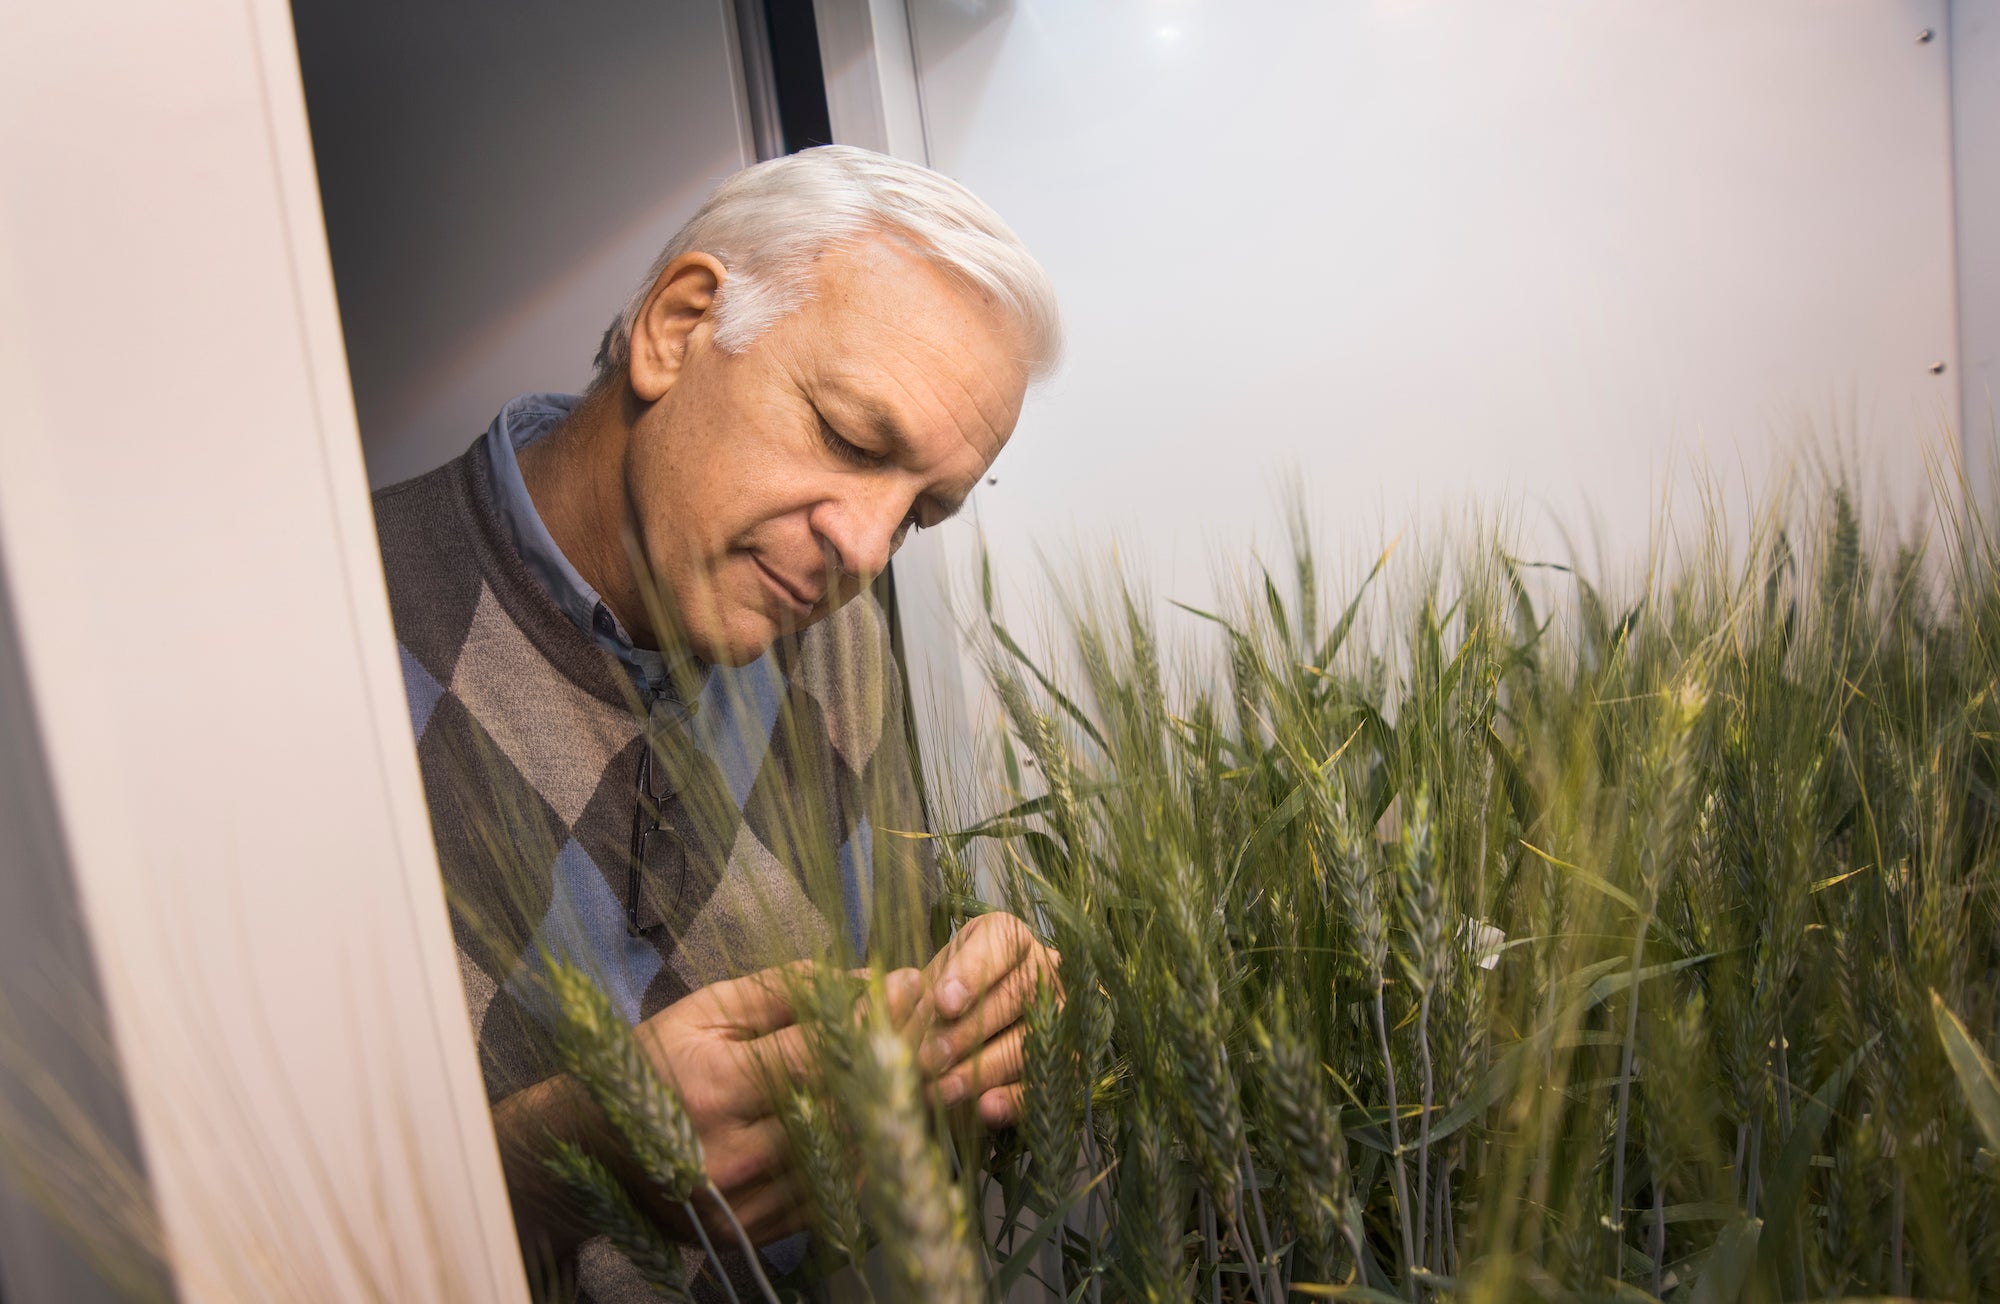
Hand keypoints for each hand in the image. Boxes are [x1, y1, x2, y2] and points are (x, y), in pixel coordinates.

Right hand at [496, 963, 923, 1257]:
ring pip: (844, 1159)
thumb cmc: (652, 1065)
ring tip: (926, 1079)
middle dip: (896, 1067)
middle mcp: (729, 1150)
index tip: (916, 990)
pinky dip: (868, 1167)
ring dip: (893, 1119)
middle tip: (939, 1034)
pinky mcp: (749, 1233)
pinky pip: (830, 1202)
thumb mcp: (702, 1012)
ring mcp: (741, 1200)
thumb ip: (782, 992)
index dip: (875, 1021)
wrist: (591, 1149)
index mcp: (715, 1084)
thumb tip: (860, 977)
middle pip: (840, 1108)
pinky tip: (890, 1133)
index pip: (819, 1053)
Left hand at [906, 911, 1059, 1128]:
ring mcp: (1063, 1012)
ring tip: (941, 1091)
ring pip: (1033, 1038)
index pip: (1000, 940)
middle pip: (1018, 992)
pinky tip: (985, 1108)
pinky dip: (1016, 1097)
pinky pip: (1051, 1078)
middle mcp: (1042, 967)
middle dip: (968, 1031)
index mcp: (1004, 938)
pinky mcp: (1071, 1058)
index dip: (972, 971)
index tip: (943, 1003)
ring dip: (985, 1069)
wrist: (965, 1056)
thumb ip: (892, 993)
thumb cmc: (939, 1014)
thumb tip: (860, 982)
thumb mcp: (915, 996)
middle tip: (927, 1061)